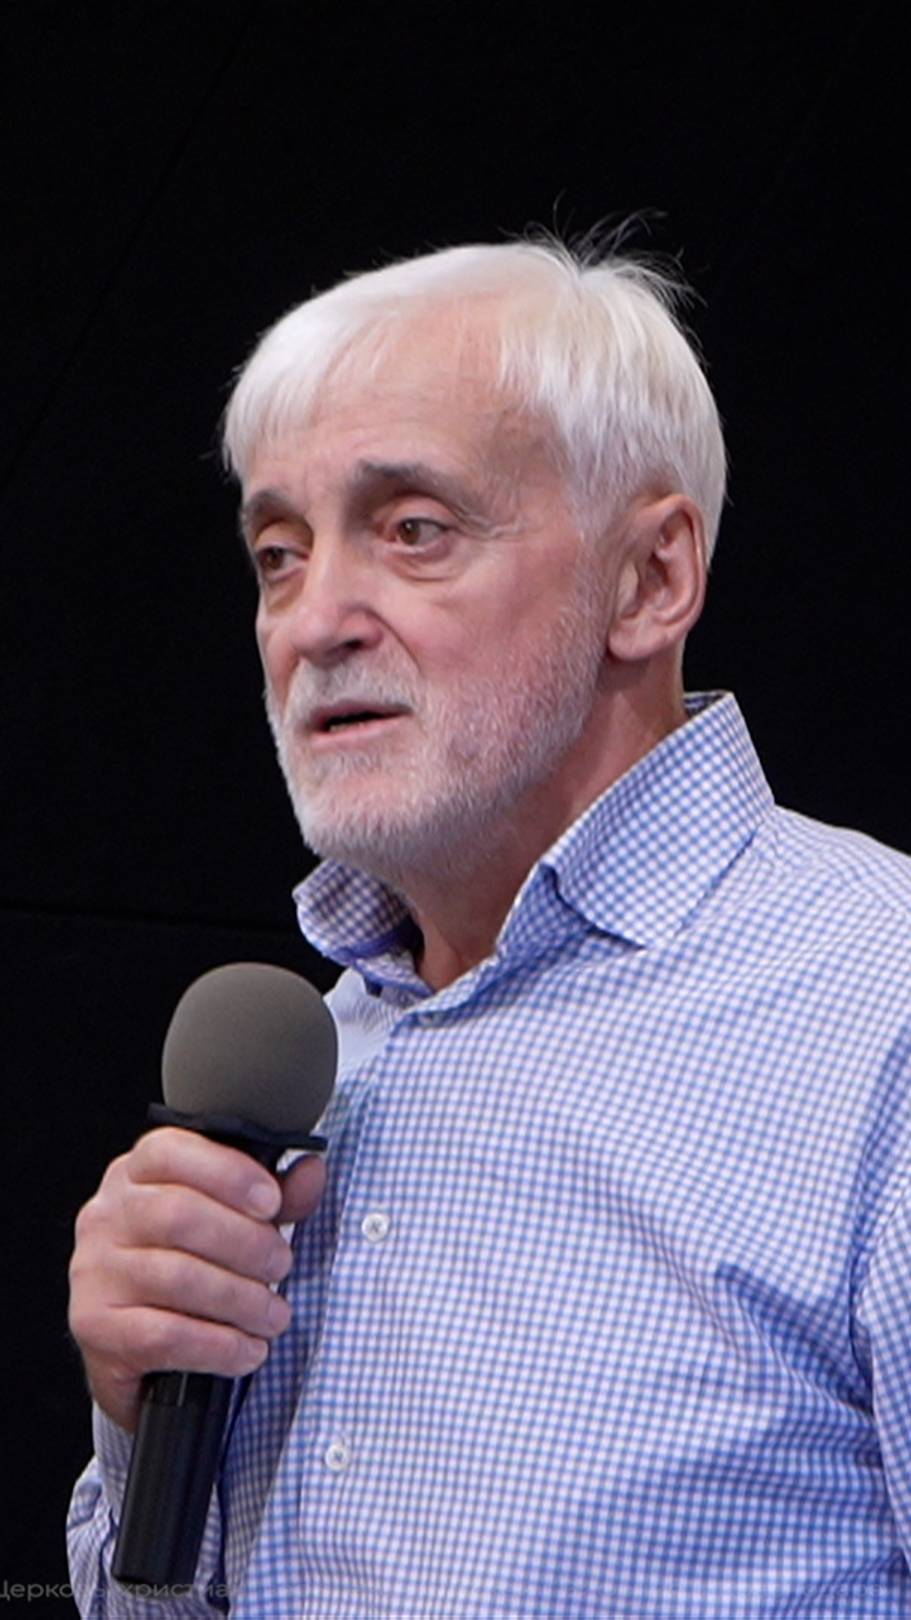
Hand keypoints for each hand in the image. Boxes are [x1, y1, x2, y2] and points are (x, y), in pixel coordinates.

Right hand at [68, 1127, 325, 1432]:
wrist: (132, 1344)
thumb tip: (312, 1172)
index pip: (170, 1151)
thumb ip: (274, 1196)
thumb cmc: (187, 1263)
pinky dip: (218, 1345)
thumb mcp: (232, 1219)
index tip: (271, 1202)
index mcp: (136, 1175)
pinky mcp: (95, 1327)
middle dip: (245, 1242)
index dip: (227, 1172)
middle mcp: (107, 1215)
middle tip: (282, 1265)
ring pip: (176, 1276)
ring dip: (241, 1299)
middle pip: (179, 1214)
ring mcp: (94, 1271)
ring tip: (274, 1315)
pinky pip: (165, 1335)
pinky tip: (247, 1350)